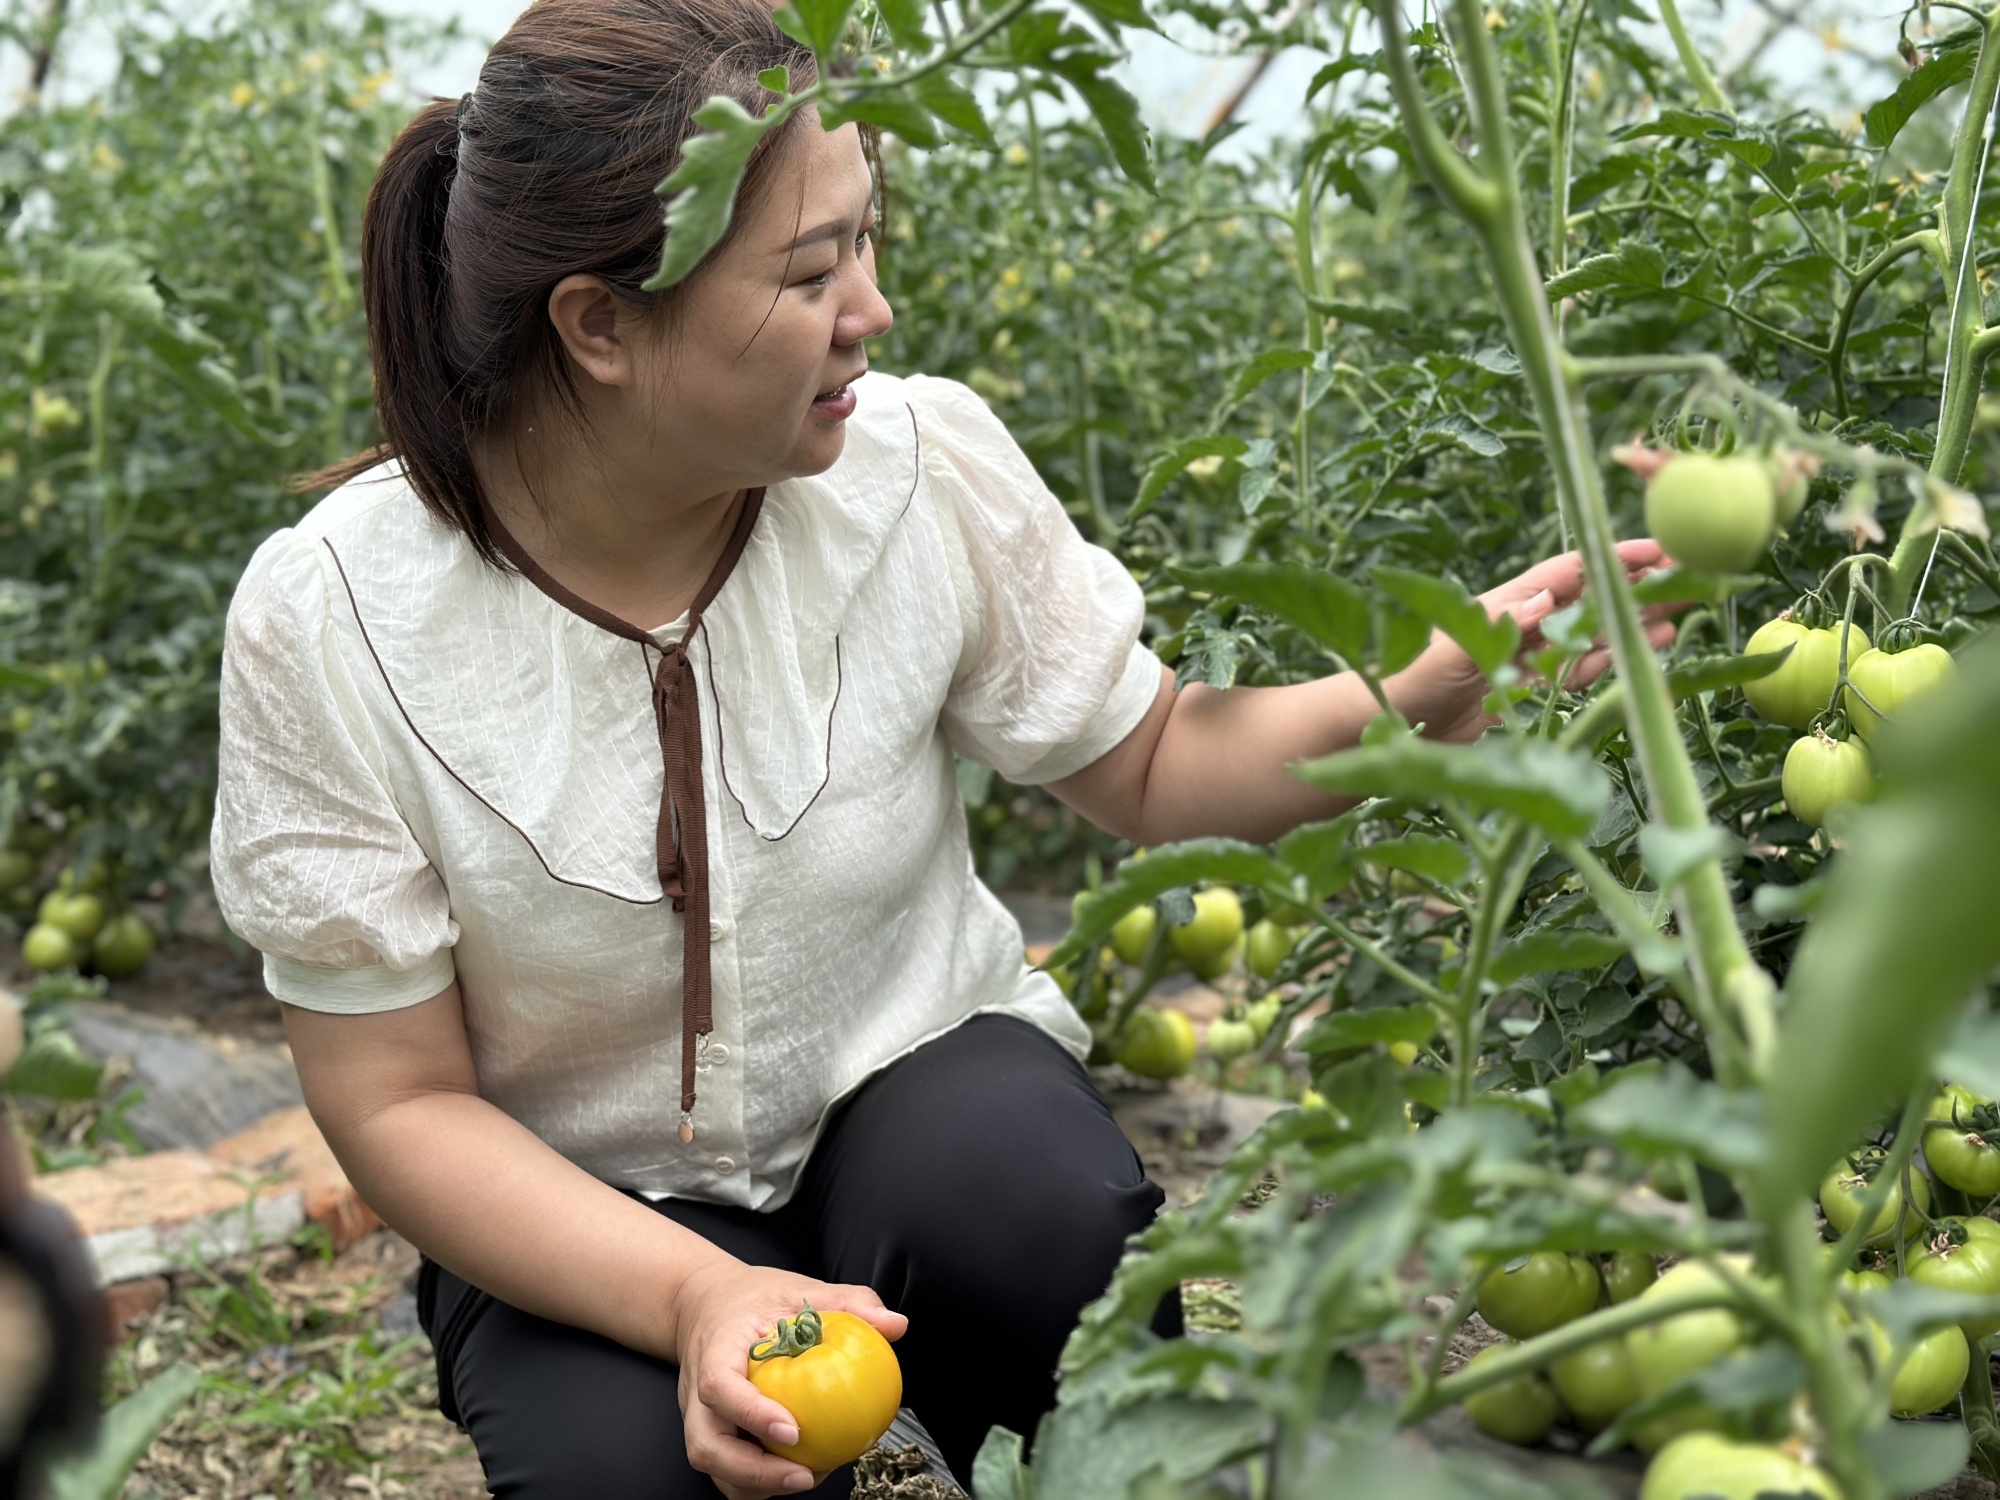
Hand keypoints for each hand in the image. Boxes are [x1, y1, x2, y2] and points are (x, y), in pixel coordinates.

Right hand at [673, 1259, 907, 1498]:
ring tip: (808, 1476)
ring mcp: (699, 1416)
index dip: (752, 1414)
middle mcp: (696, 1391)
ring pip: (713, 1465)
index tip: (794, 1430)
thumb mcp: (798, 1289)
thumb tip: (895, 1325)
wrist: (704, 1304)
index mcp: (715, 1350)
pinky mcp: (710, 1432)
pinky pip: (726, 1468)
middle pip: (706, 1446)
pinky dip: (758, 1480)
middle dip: (752, 1472)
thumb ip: (847, 1302)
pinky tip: (799, 1469)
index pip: (719, 1387)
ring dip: (757, 1483)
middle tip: (804, 1474)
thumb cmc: (753, 1299)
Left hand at [1387, 539, 1679, 743]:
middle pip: (1593, 599)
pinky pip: (1583, 671)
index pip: (1570, 573)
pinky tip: (1649, 646)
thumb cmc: (1409, 681)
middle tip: (1693, 575)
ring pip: (1596, 634)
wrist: (1386, 727)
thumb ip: (1498, 627)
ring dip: (1638, 621)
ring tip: (1684, 608)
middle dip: (1640, 587)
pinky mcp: (1532, 691)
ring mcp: (1532, 658)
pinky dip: (1616, 659)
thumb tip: (1546, 599)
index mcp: (1507, 604)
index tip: (1659, 550)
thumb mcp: (1451, 653)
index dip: (1613, 560)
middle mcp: (1525, 625)